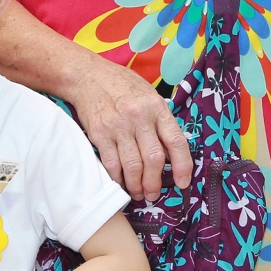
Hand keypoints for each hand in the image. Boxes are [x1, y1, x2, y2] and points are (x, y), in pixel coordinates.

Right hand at [65, 51, 191, 199]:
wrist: (88, 76)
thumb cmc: (122, 85)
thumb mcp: (149, 95)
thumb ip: (160, 120)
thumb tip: (172, 151)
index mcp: (157, 108)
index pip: (176, 141)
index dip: (183, 166)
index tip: (182, 183)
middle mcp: (139, 117)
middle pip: (153, 159)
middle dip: (155, 183)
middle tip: (153, 194)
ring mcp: (118, 126)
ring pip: (132, 165)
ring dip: (137, 185)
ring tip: (138, 193)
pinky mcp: (99, 133)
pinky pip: (111, 163)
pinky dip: (117, 178)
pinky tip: (120, 183)